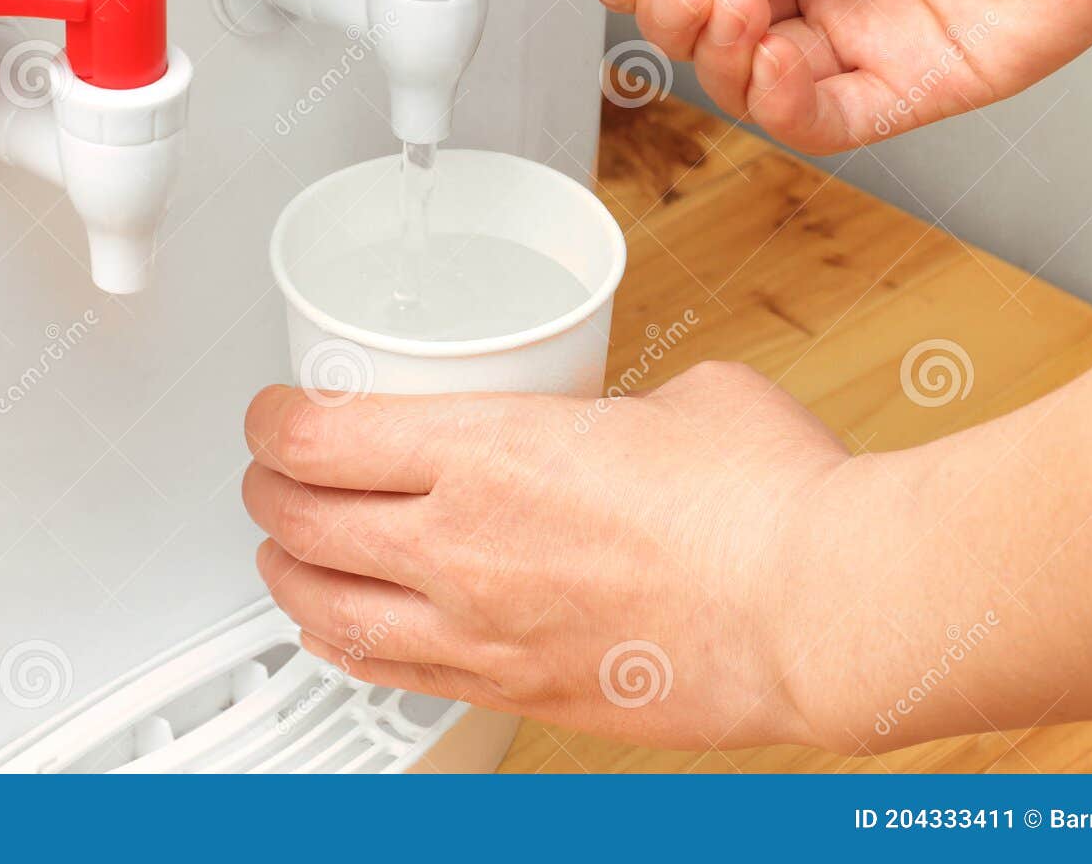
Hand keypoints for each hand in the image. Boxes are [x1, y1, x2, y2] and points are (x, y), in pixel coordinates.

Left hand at [242, 362, 853, 749]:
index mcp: (490, 453)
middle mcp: (465, 547)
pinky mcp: (524, 694)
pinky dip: (350, 649)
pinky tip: (350, 636)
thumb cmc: (769, 499)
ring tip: (287, 558)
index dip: (274, 422)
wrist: (822, 610)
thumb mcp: (679, 396)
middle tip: (274, 477)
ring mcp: (486, 634)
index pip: (319, 437)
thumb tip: (618, 420)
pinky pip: (397, 677)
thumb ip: (615, 407)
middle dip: (269, 494)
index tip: (276, 414)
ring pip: (330, 613)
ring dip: (289, 578)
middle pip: (303, 523)